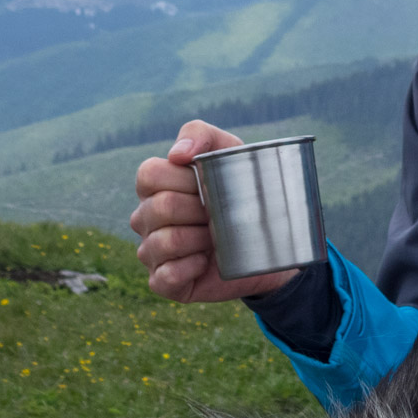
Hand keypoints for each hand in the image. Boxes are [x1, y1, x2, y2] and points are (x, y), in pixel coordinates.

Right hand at [128, 121, 298, 302]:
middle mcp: (146, 218)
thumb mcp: (230, 152)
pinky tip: (207, 262)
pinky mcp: (163, 282)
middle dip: (199, 210)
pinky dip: (191, 268)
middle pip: (159, 207)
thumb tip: (177, 154)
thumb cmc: (244, 192)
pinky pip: (165, 276)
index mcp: (155, 187)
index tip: (211, 186)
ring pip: (162, 242)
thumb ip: (201, 135)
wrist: (271, 241)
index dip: (183, 180)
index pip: (149, 174)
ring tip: (217, 239)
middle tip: (220, 215)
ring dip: (199, 240)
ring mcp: (151, 251)